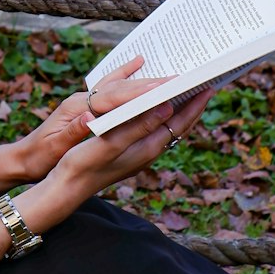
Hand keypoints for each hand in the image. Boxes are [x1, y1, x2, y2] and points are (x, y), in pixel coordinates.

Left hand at [18, 55, 167, 182]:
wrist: (23, 157)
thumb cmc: (38, 156)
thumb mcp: (54, 147)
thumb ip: (72, 131)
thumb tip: (88, 118)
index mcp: (77, 107)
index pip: (113, 98)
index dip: (138, 94)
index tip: (161, 89)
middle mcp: (83, 98)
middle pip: (121, 87)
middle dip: (149, 84)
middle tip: (178, 79)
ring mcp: (85, 98)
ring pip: (119, 84)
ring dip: (143, 79)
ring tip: (169, 74)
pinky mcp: (87, 103)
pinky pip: (111, 85)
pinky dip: (126, 74)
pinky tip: (139, 62)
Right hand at [38, 83, 213, 220]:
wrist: (66, 188)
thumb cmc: (84, 164)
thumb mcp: (111, 142)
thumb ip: (139, 125)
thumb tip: (167, 107)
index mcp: (147, 148)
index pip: (179, 123)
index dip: (194, 105)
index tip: (209, 86)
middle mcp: (147, 152)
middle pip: (177, 126)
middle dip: (191, 106)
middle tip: (203, 85)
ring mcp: (137, 153)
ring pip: (165, 128)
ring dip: (176, 110)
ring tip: (184, 92)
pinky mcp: (127, 151)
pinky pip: (151, 129)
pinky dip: (158, 115)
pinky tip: (151, 107)